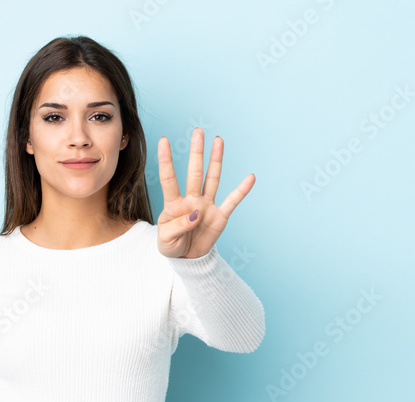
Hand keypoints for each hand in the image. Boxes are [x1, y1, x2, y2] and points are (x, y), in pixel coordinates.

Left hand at [156, 127, 255, 258]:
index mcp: (173, 204)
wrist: (186, 258)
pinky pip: (232, 201)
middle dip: (196, 152)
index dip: (166, 161)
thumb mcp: (166, 240)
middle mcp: (191, 200)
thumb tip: (194, 214)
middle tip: (198, 131)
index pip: (169, 179)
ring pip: (213, 179)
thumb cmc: (171, 244)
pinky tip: (250, 178)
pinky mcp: (220, 216)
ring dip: (216, 160)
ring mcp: (206, 206)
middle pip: (194, 172)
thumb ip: (177, 226)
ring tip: (218, 140)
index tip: (164, 140)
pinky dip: (242, 190)